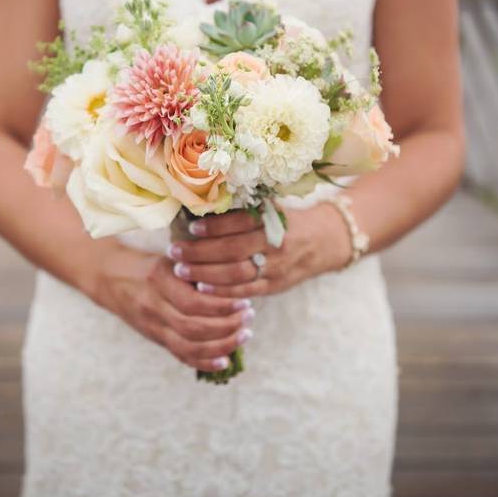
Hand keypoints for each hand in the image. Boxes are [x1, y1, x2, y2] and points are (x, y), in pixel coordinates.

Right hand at [88, 245, 256, 372]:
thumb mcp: (168, 259)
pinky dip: (204, 362)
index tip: (245, 301)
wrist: (108, 278)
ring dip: (221, 345)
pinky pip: (180, 355)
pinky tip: (224, 361)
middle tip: (249, 317)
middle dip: (227, 327)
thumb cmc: (146, 264)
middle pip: (194, 328)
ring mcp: (152, 326)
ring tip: (244, 334)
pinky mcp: (154, 338)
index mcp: (158, 281)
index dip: (223, 306)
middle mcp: (153, 307)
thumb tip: (235, 280)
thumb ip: (195, 270)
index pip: (194, 302)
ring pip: (189, 346)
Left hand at [167, 203, 351, 297]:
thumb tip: (202, 204)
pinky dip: (222, 292)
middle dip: (200, 252)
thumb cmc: (286, 220)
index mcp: (273, 220)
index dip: (214, 226)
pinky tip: (202, 287)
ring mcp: (276, 268)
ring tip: (181, 269)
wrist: (323, 241)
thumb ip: (243, 209)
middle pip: (233, 250)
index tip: (190, 227)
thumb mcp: (271, 207)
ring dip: (205, 273)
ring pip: (236, 274)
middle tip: (175, 251)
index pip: (239, 223)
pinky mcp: (274, 286)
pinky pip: (245, 291)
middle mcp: (275, 244)